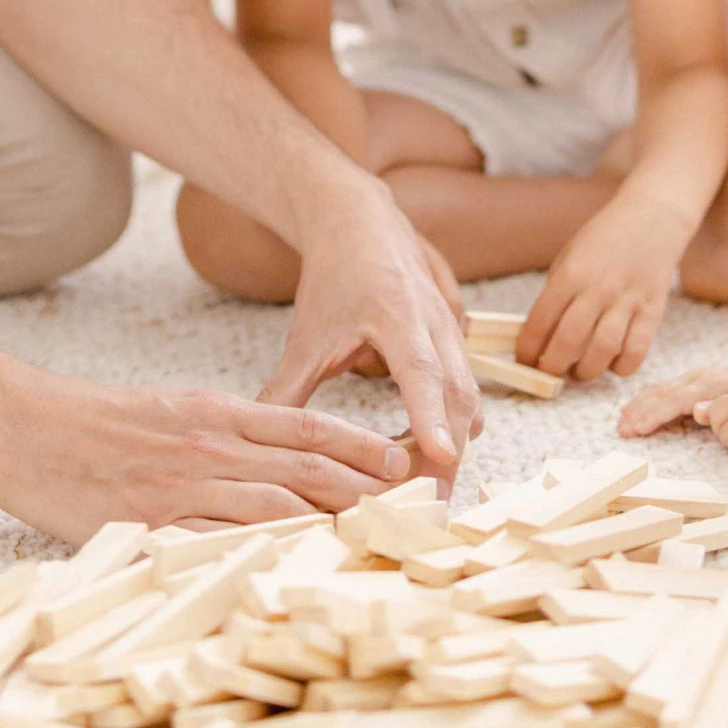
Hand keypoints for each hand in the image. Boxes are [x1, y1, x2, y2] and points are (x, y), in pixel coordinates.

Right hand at [0, 364, 419, 541]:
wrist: (14, 420)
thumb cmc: (83, 420)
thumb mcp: (162, 412)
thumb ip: (213, 433)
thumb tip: (259, 464)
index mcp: (213, 413)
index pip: (305, 427)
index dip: (360, 446)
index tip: (402, 463)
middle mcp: (209, 444)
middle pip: (307, 468)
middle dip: (368, 489)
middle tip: (416, 509)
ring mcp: (181, 484)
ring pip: (276, 505)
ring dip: (331, 526)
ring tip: (378, 546)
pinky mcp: (150, 520)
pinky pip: (218, 541)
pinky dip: (262, 558)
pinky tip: (295, 573)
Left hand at [262, 189, 480, 483]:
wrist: (363, 224)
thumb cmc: (334, 279)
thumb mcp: (306, 336)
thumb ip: (287, 392)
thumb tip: (260, 443)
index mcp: (399, 317)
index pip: (422, 374)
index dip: (432, 418)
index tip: (444, 457)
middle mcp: (437, 323)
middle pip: (457, 395)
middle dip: (450, 451)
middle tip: (433, 503)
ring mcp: (454, 330)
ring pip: (467, 395)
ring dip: (453, 441)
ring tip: (429, 488)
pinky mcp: (458, 340)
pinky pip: (464, 390)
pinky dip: (452, 423)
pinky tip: (427, 452)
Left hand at [520, 195, 685, 383]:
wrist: (652, 218)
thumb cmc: (605, 239)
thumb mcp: (570, 257)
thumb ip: (558, 293)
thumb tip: (542, 334)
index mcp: (571, 274)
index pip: (540, 321)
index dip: (527, 348)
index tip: (523, 360)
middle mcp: (598, 289)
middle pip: (568, 342)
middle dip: (552, 367)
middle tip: (548, 374)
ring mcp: (627, 301)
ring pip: (603, 351)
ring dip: (586, 371)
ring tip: (578, 372)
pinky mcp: (652, 311)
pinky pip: (636, 351)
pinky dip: (622, 367)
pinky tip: (611, 364)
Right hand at [617, 357, 727, 435]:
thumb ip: (721, 406)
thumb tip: (696, 413)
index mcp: (708, 384)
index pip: (676, 400)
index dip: (656, 414)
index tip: (639, 428)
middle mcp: (694, 379)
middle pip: (661, 395)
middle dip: (640, 412)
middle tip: (622, 431)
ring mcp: (687, 379)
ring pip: (657, 390)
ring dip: (637, 407)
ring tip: (621, 424)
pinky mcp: (684, 382)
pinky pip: (659, 389)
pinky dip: (642, 400)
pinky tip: (629, 410)